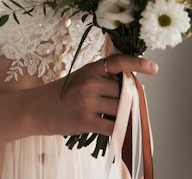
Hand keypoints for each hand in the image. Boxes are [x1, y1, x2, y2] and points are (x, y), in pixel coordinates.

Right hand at [33, 54, 157, 137]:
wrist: (38, 108)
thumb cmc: (63, 93)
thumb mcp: (82, 77)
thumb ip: (104, 79)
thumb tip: (132, 87)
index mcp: (91, 68)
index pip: (119, 62)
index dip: (138, 64)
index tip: (154, 68)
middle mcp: (90, 82)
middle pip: (124, 91)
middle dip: (126, 99)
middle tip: (116, 104)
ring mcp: (88, 101)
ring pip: (121, 108)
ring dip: (122, 115)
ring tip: (108, 115)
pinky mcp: (86, 120)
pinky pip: (114, 126)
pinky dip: (118, 130)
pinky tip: (112, 129)